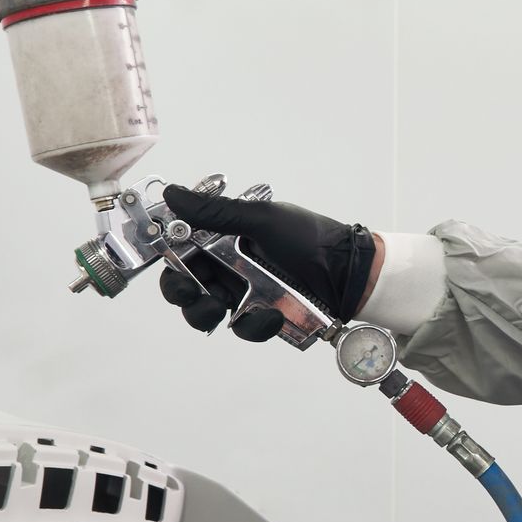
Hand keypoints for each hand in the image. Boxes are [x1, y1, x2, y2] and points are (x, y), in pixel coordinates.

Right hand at [157, 186, 380, 341]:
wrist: (349, 273)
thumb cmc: (308, 238)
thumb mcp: (262, 220)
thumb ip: (216, 213)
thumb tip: (172, 193)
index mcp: (224, 239)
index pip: (182, 254)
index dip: (171, 263)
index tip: (173, 268)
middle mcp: (229, 267)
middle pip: (187, 287)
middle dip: (183, 293)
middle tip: (192, 293)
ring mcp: (244, 293)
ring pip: (207, 311)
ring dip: (206, 312)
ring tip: (221, 307)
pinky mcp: (261, 317)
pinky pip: (243, 328)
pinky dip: (252, 325)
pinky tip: (269, 316)